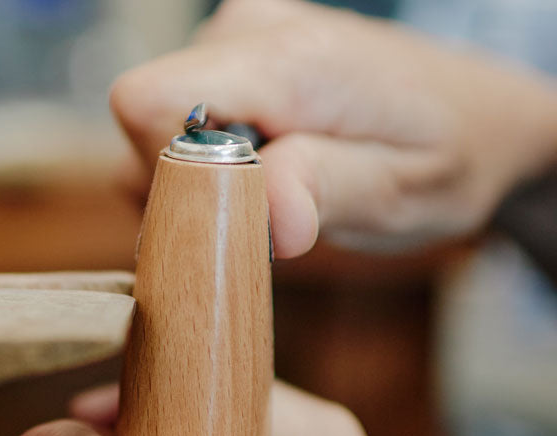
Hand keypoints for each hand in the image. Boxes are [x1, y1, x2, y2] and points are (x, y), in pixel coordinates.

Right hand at [110, 0, 556, 255]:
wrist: (478, 113)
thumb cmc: (448, 158)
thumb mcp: (402, 194)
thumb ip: (329, 193)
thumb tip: (267, 214)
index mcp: (290, 62)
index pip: (149, 103)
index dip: (171, 173)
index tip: (233, 209)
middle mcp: (254, 29)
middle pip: (149, 116)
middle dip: (194, 179)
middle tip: (271, 203)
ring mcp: (244, 31)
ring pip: (163, 116)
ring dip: (208, 168)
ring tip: (284, 176)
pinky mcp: (243, 47)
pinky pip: (187, 106)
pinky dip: (217, 148)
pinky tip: (274, 155)